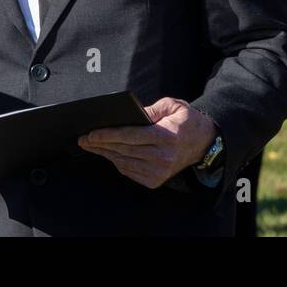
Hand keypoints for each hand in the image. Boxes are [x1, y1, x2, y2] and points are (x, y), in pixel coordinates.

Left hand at [78, 97, 217, 189]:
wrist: (203, 143)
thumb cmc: (185, 121)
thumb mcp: (172, 106)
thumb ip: (151, 109)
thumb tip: (130, 114)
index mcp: (166, 136)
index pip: (130, 136)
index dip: (108, 135)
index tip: (91, 133)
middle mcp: (162, 157)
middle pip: (123, 150)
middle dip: (100, 144)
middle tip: (83, 139)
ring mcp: (159, 172)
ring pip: (124, 162)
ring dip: (105, 154)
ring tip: (91, 146)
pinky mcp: (155, 181)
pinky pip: (129, 171)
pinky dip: (116, 162)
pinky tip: (107, 153)